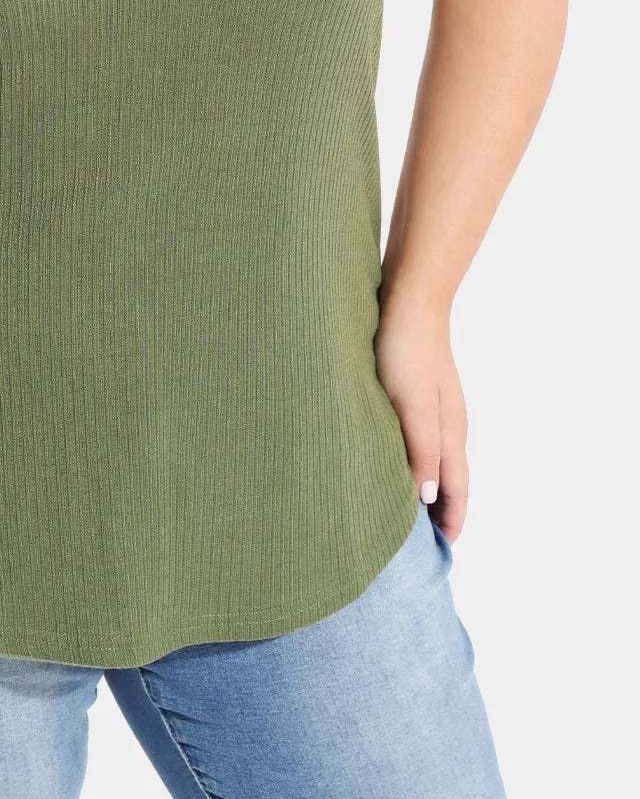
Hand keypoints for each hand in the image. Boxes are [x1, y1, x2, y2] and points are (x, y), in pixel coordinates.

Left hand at [374, 298, 468, 544]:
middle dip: (440, 510)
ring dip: (426, 486)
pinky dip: (413, 459)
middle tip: (420, 541)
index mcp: (450, 432)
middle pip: (449, 478)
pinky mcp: (417, 390)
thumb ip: (420, 449)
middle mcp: (448, 423)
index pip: (456, 489)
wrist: (408, 299)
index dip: (451, 520)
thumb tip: (426, 496)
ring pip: (435, 458)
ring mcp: (435, 406)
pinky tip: (393, 457)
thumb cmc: (406, 350)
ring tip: (404, 509)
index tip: (440, 549)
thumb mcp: (411, 404)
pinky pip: (420, 437)